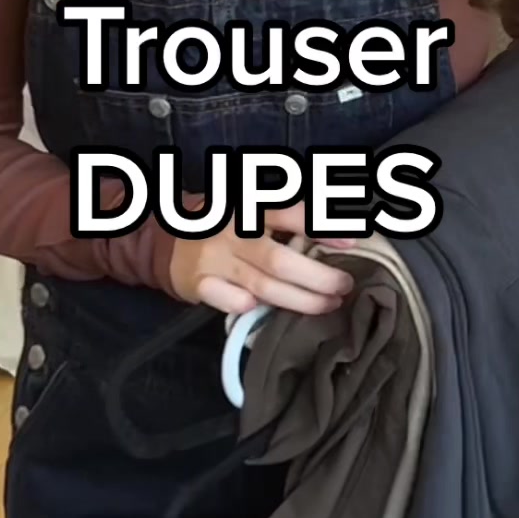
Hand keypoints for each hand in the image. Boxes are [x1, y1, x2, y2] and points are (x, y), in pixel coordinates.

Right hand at [169, 200, 355, 314]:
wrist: (166, 237)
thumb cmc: (224, 224)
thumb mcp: (250, 209)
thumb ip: (285, 220)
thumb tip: (339, 234)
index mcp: (249, 207)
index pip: (290, 214)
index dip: (322, 227)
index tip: (352, 242)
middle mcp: (232, 232)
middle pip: (280, 260)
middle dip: (318, 278)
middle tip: (345, 286)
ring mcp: (214, 259)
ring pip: (263, 286)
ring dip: (300, 300)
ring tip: (328, 305)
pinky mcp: (198, 284)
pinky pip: (230, 301)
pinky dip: (250, 306)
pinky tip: (268, 311)